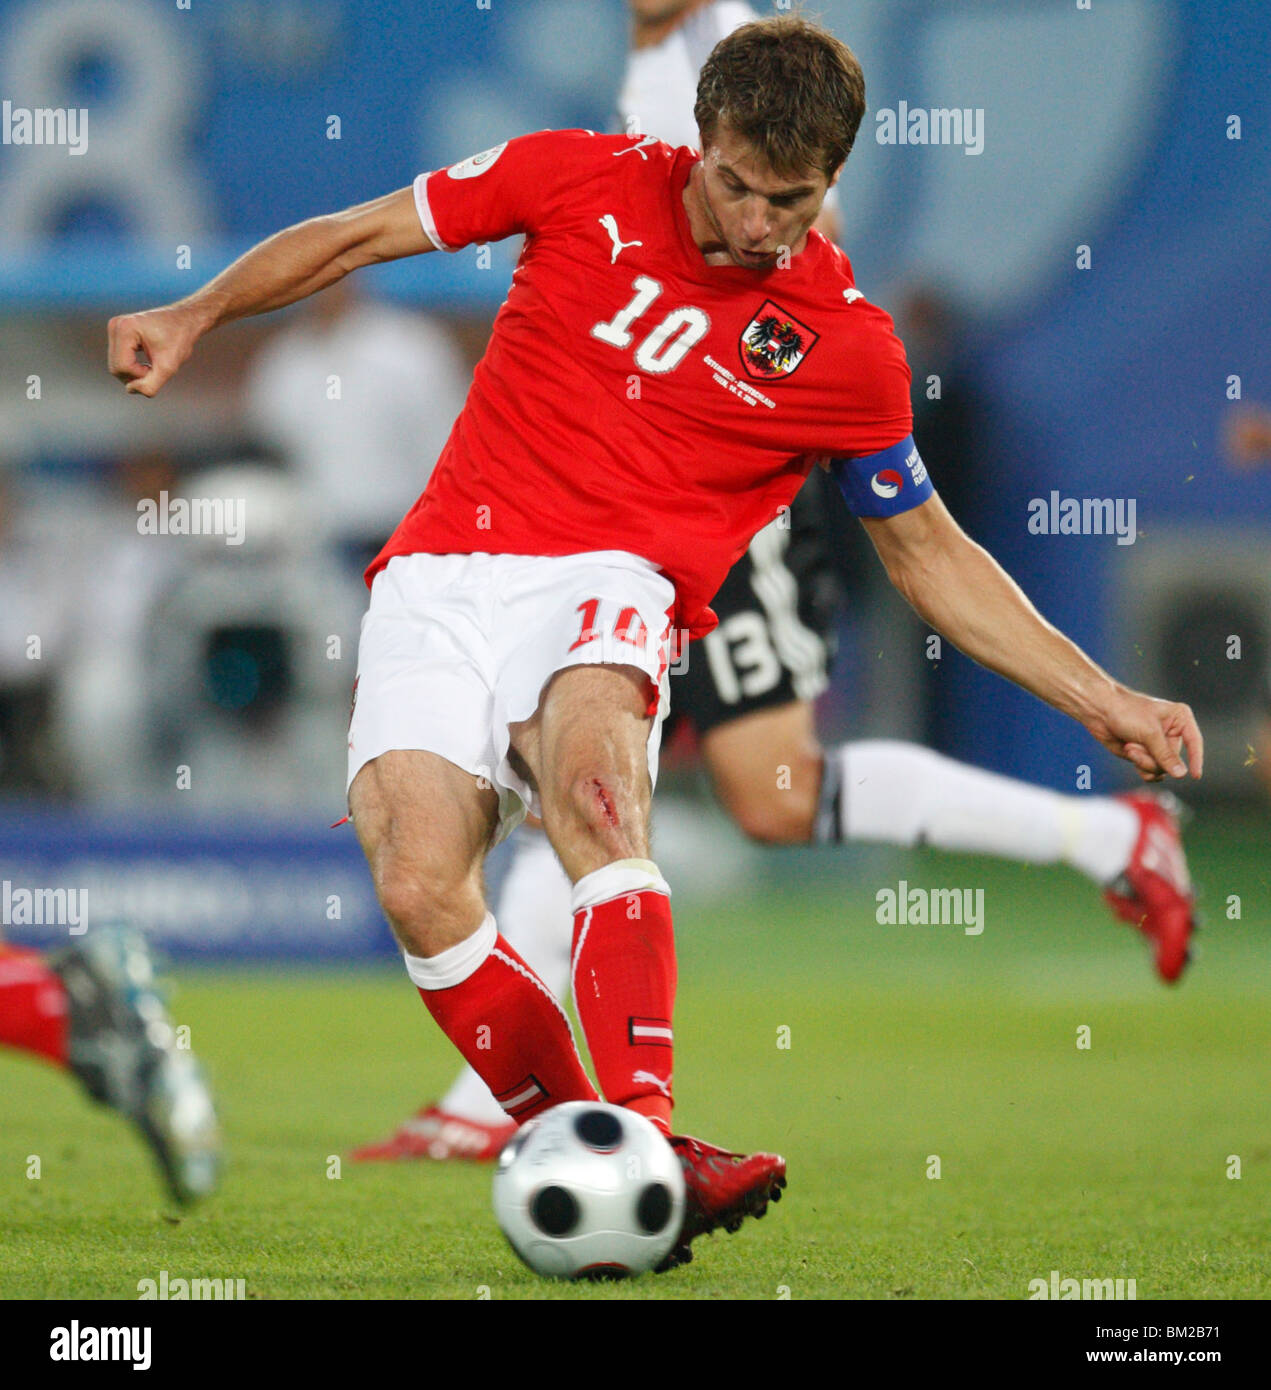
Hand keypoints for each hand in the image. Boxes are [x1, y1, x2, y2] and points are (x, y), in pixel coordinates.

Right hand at [107, 303, 205, 397]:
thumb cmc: (180, 339)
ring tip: (154, 366)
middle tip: (156, 370)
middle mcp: (115, 326)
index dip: (141, 376)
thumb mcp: (169, 366)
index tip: (159, 369)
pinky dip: (134, 367)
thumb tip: (130, 390)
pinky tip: (149, 363)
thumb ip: (150, 384)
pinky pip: (119, 360)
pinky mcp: (118, 334)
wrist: (185, 320)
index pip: (122, 367)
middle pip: (116, 368)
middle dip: (136, 376)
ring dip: (136, 373)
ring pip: (116, 366)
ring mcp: (115, 329)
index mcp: (125, 328)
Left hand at [1084, 686, 1202, 781]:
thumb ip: (1166, 755)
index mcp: (1180, 719)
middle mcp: (1172, 732)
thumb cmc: (1125, 713)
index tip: (1195, 776)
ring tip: (1130, 748)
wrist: (1099, 711)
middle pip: (1174, 761)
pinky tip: (1130, 754)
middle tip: (1134, 747)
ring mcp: (1158, 745)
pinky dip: (1141, 768)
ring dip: (1145, 763)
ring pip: (1162, 769)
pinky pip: (1151, 772)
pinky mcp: (1145, 754)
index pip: (1195, 742)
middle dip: (1153, 759)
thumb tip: (1181, 773)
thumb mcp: (1149, 733)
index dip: (1196, 759)